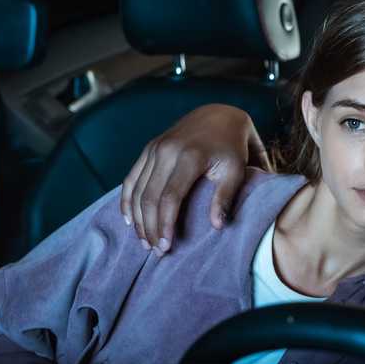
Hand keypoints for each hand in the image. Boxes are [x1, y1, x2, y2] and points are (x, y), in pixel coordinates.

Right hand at [120, 104, 269, 253]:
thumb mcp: (238, 169)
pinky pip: (130, 177)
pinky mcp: (148, 148)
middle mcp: (167, 150)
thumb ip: (226, 197)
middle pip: (148, 197)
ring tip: (144, 241)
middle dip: (149, 227)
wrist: (220, 113)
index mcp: (189, 156)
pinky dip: (127, 199)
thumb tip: (216, 227)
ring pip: (136, 189)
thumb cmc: (233, 146)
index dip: (165, 224)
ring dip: (137, 218)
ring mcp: (154, 148)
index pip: (169, 197)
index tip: (167, 246)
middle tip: (156, 250)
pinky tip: (129, 219)